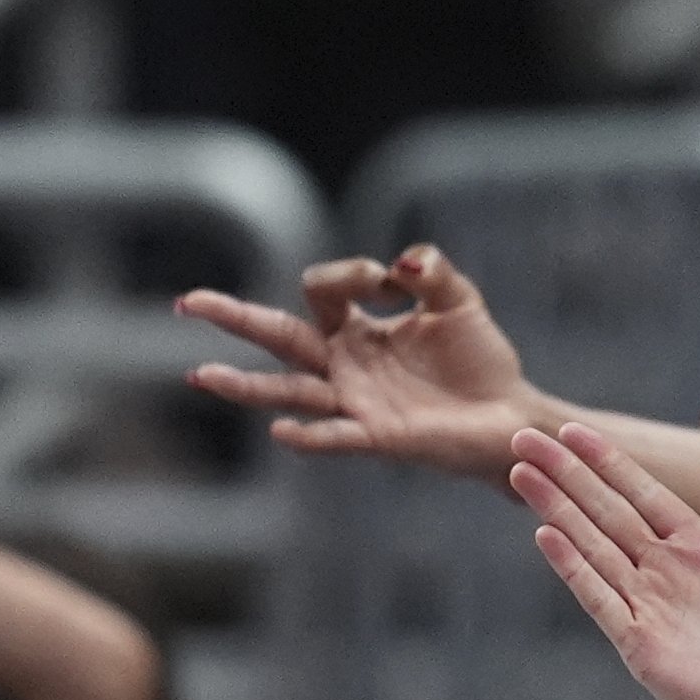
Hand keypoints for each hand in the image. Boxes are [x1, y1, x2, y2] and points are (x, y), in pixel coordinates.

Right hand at [180, 246, 548, 476]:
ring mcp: (356, 401)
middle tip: (187, 301)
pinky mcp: (379, 435)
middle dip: (234, 317)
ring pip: (289, 390)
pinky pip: (335, 436)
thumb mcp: (458, 300)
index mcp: (356, 329)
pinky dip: (309, 436)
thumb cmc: (480, 359)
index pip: (322, 289)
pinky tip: (280, 432)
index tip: (400, 281)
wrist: (511, 415)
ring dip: (245, 385)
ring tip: (200, 375)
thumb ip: (431, 271)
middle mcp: (345, 364)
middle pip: (278, 335)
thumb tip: (400, 263)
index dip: (353, 275)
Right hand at [508, 421, 699, 699]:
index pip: (641, 494)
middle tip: (521, 436)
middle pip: (604, 513)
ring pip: (593, 548)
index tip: (571, 428)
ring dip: (557, 510)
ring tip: (521, 473)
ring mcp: (649, 610)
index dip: (606, 461)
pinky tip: (547, 535)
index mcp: (698, 551)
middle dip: (565, 474)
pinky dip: (574, 567)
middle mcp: (665, 576)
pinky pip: (602, 600)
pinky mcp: (644, 648)